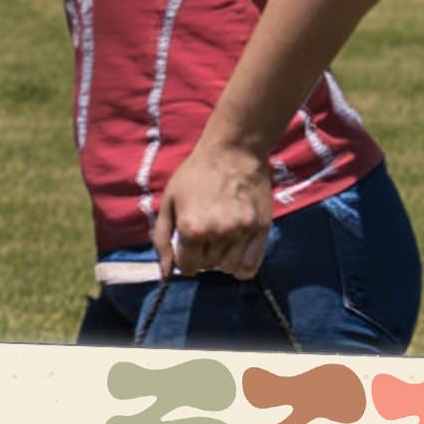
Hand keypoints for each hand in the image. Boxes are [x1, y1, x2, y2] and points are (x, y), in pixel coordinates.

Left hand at [153, 135, 271, 280]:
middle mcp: (217, 234)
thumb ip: (162, 240)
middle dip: (203, 255)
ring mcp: (241, 232)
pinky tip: (236, 250)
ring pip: (228, 268)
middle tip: (206, 233)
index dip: (186, 259)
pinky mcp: (261, 230)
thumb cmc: (196, 174)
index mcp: (192, 229)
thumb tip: (164, 274)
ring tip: (222, 238)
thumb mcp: (169, 202)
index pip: (187, 268)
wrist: (233, 150)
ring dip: (222, 259)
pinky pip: (250, 267)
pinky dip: (241, 265)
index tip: (189, 245)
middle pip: (208, 266)